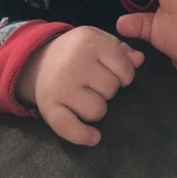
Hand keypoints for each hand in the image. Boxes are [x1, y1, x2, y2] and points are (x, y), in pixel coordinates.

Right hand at [15, 26, 145, 146]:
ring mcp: (61, 87)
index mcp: (89, 42)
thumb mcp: (98, 41)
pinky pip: (70, 128)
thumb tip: (139, 59)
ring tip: (85, 97)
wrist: (37, 62)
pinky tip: (93, 136)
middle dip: (108, 89)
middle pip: (111, 89)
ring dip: (96, 108)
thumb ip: (122, 50)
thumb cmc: (76, 52)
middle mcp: (74, 63)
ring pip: (97, 110)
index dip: (124, 74)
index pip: (125, 68)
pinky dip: (83, 135)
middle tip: (93, 84)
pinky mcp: (49, 107)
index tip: (113, 73)